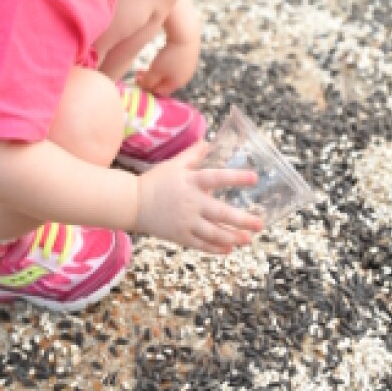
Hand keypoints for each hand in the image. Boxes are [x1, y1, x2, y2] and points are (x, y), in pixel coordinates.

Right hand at [134, 142, 263, 253]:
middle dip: (243, 220)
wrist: (131, 203)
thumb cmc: (155, 181)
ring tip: (248, 239)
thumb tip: (208, 142)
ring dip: (233, 237)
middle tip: (260, 224)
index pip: (217, 177)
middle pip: (221, 213)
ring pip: (214, 234)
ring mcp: (185, 222)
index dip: (236, 178)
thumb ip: (193, 154)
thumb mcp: (174, 164)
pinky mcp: (180, 236)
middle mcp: (191, 202)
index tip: (254, 178)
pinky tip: (229, 248)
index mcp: (191, 181)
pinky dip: (216, 248)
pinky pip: (202, 245)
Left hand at [135, 37, 199, 95]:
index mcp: (177, 84)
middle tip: (140, 71)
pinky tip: (163, 54)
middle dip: (153, 78)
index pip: (160, 92)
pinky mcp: (190, 56)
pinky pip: (176, 64)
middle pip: (166, 82)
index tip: (137, 80)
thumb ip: (148, 82)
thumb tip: (144, 87)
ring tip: (152, 64)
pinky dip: (167, 63)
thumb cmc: (169, 54)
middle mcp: (185, 77)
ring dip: (159, 71)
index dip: (148, 88)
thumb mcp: (155, 71)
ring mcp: (189, 66)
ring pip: (171, 73)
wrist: (186, 34)